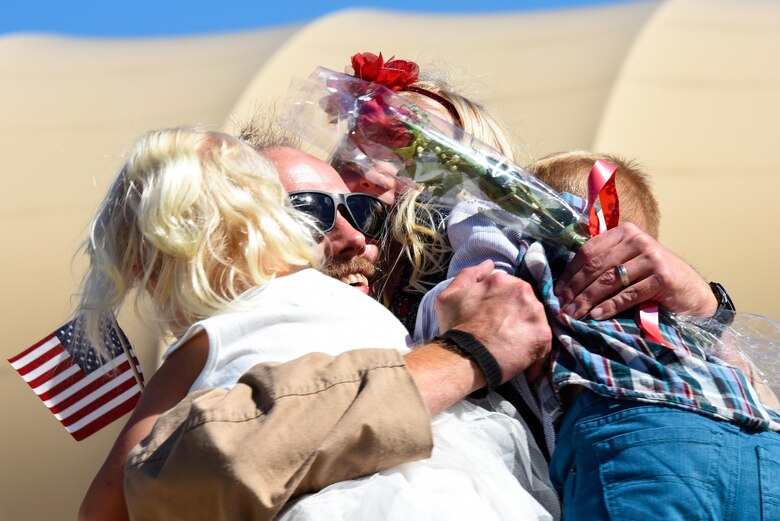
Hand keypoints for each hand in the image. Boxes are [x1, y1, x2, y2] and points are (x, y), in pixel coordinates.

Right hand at [435, 259, 551, 381]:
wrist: (466, 358)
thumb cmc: (456, 328)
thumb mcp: (449, 296)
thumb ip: (468, 274)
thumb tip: (489, 263)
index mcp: (500, 280)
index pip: (506, 286)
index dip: (499, 302)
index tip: (493, 316)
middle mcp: (522, 290)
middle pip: (523, 299)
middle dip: (515, 312)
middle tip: (502, 330)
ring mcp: (535, 312)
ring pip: (535, 317)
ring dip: (526, 328)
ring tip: (512, 344)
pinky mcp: (543, 334)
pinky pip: (543, 341)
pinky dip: (534, 349)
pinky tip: (520, 357)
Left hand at [555, 223, 717, 319]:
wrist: (692, 292)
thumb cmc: (654, 279)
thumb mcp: (629, 263)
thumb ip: (604, 263)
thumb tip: (566, 283)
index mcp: (625, 232)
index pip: (588, 251)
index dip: (570, 273)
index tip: (556, 291)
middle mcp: (638, 240)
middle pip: (596, 266)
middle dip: (575, 289)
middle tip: (561, 307)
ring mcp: (652, 257)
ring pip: (609, 280)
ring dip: (587, 300)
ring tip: (573, 315)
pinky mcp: (662, 277)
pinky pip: (628, 294)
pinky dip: (610, 307)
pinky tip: (596, 317)